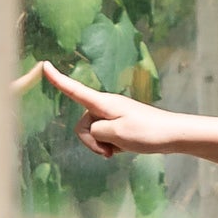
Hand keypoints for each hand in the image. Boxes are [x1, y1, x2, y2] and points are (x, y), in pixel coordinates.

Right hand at [35, 62, 179, 158]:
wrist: (174, 135)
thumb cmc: (147, 131)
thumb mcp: (116, 133)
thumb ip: (96, 131)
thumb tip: (94, 131)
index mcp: (103, 103)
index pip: (75, 90)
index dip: (58, 79)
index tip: (44, 65)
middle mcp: (105, 106)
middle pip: (83, 124)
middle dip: (90, 141)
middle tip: (108, 152)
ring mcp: (113, 115)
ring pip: (93, 133)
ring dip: (101, 145)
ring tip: (119, 150)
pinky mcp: (120, 124)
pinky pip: (105, 136)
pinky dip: (110, 145)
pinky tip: (123, 149)